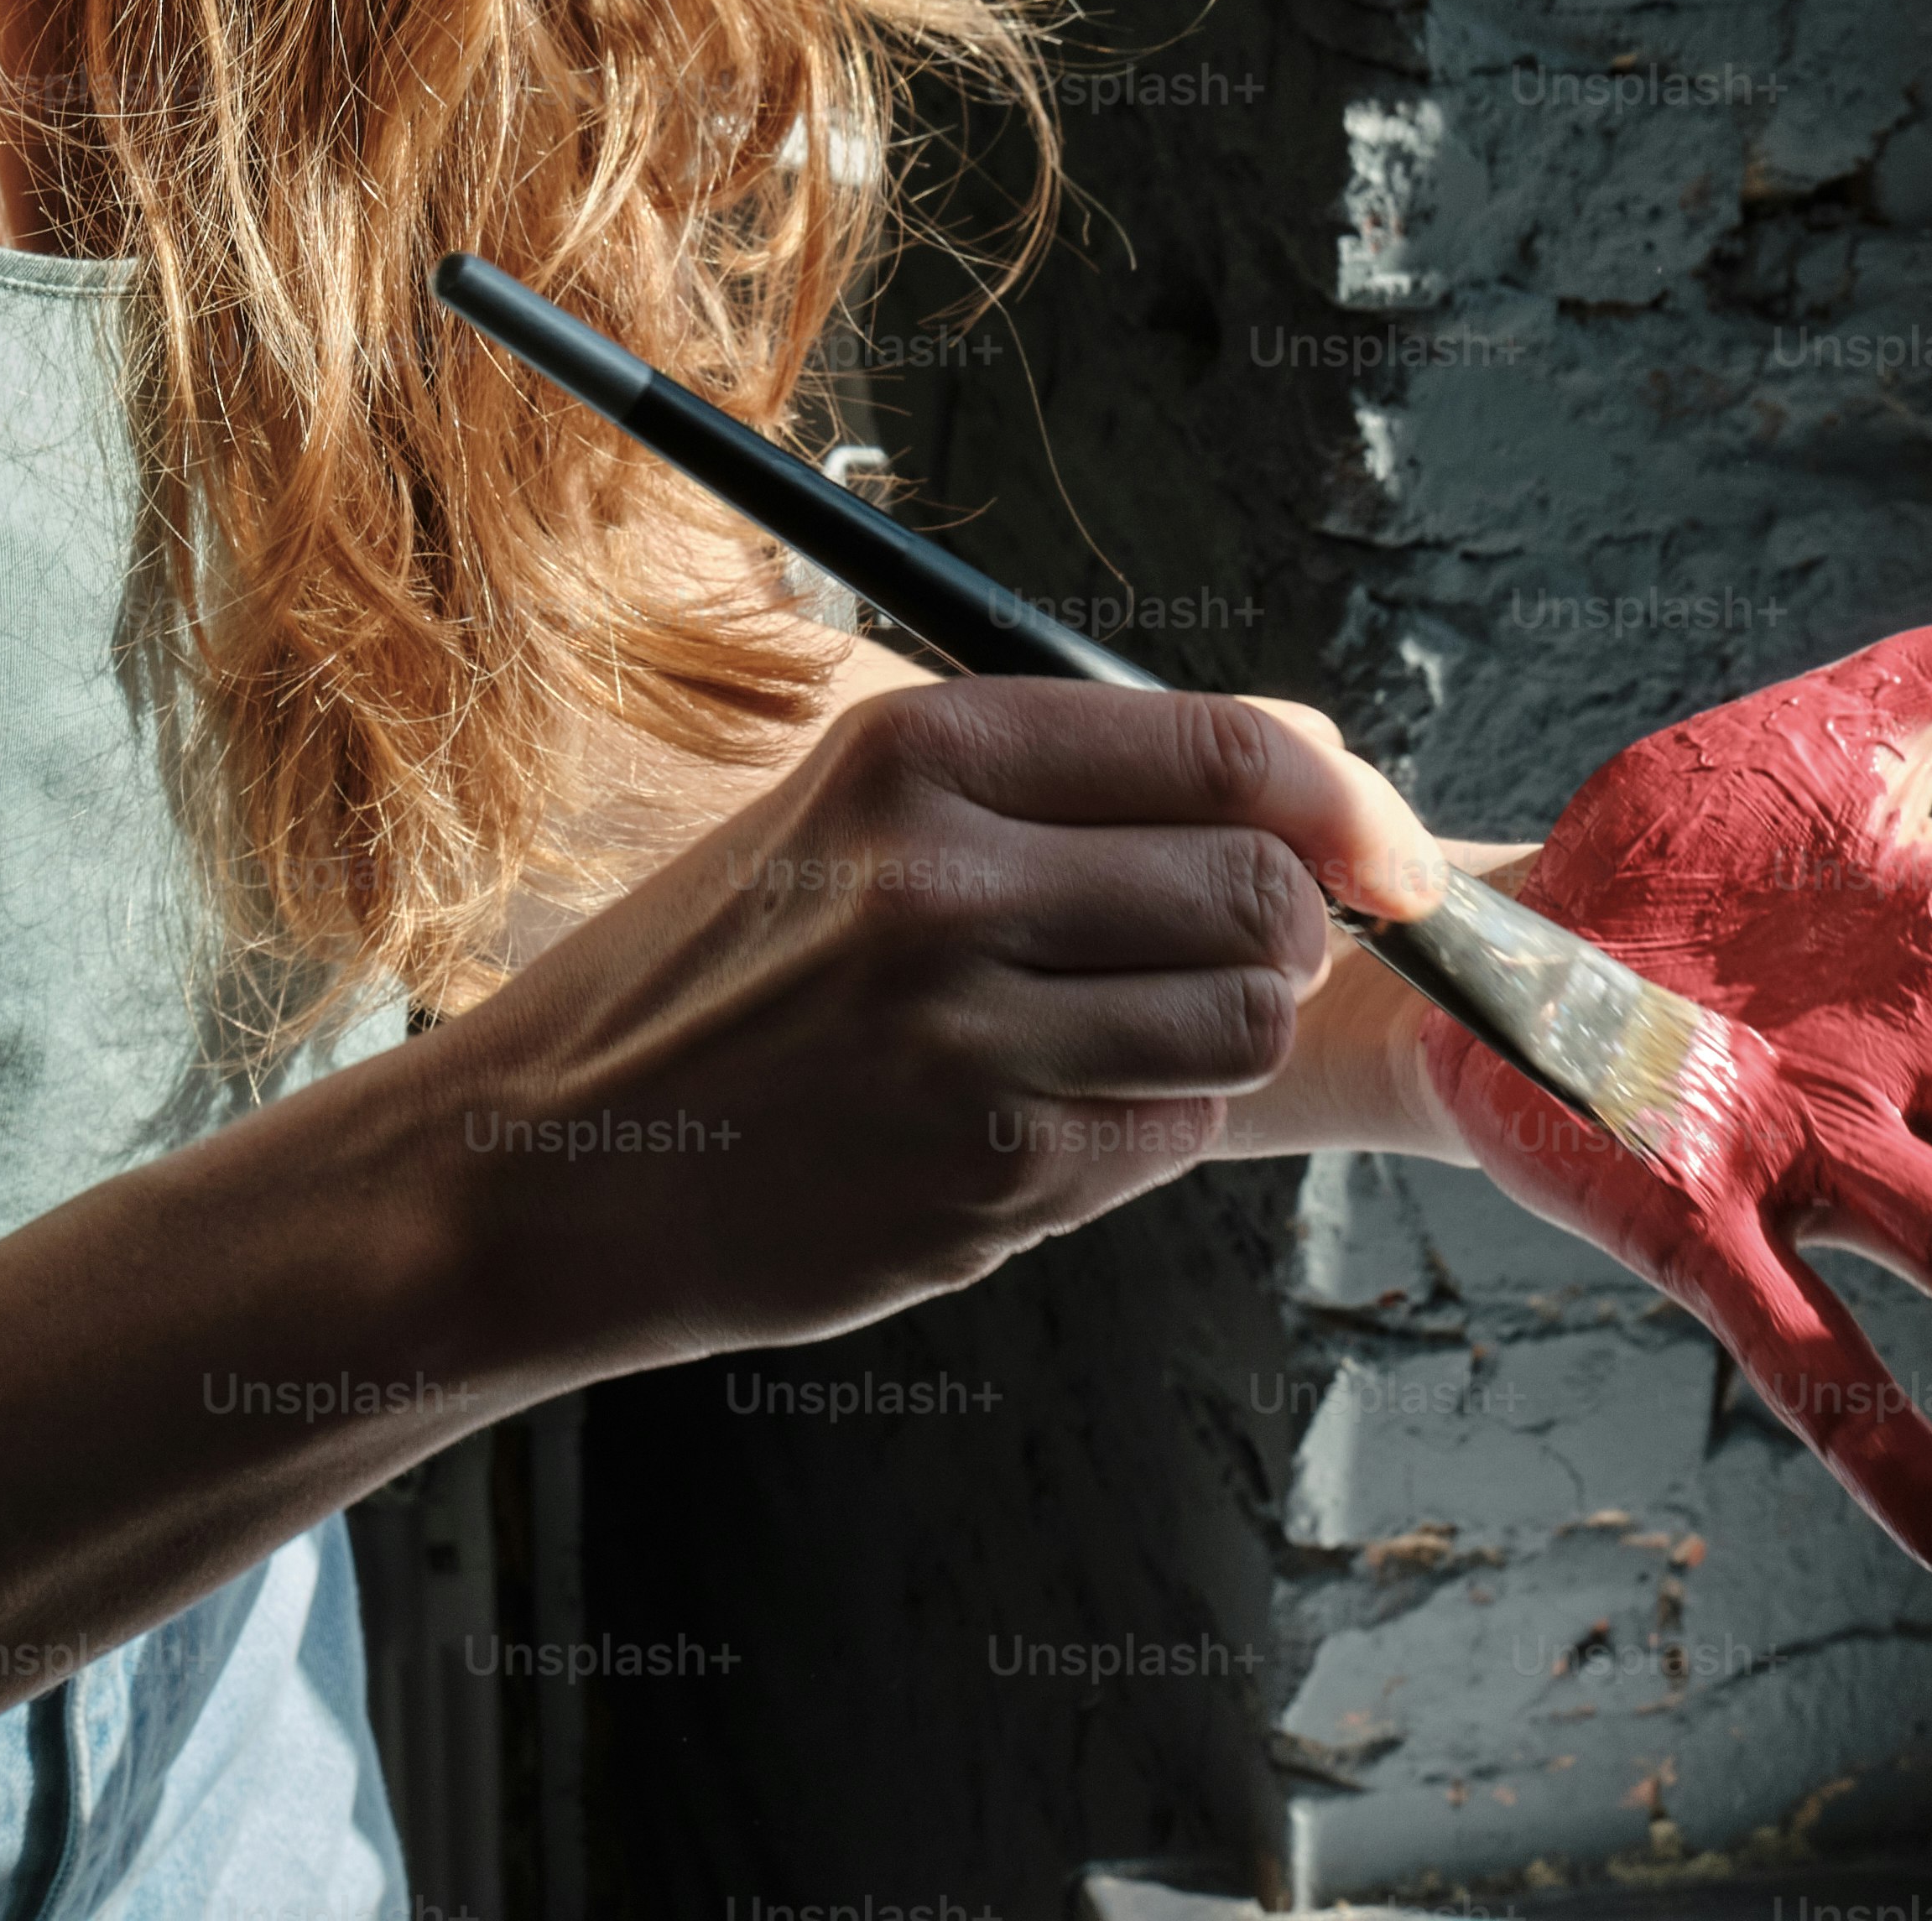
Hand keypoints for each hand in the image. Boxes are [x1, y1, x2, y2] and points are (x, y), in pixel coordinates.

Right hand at [450, 677, 1449, 1368]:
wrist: (547, 1170)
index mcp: (918, 753)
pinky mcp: (987, 1181)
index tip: (1384, 853)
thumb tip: (1311, 771)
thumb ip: (1065, 783)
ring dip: (1222, 1032)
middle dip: (1292, 928)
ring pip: (1244, 1023)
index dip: (1347, 804)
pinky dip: (1150, 1125)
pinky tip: (1045, 1112)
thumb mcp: (851, 816)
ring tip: (1121, 1031)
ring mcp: (969, 1043)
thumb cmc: (714, 980)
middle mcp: (946, 885)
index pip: (1232, 749)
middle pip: (1267, 893)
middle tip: (1240, 948)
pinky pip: (1177, 1136)